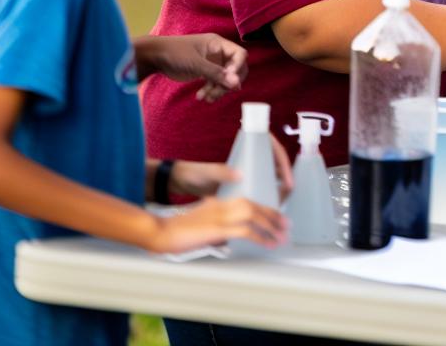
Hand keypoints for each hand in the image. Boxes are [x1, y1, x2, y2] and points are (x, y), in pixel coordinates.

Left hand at [137, 33, 247, 102]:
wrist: (155, 57)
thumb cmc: (175, 53)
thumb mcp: (196, 63)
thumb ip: (216, 73)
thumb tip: (237, 84)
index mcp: (218, 44)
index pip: (239, 55)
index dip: (238, 68)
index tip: (231, 81)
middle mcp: (218, 52)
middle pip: (235, 69)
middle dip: (227, 83)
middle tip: (216, 92)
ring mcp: (212, 62)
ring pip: (225, 79)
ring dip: (218, 90)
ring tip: (207, 97)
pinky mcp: (205, 72)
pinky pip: (215, 83)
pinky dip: (211, 90)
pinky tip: (202, 97)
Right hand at [146, 197, 285, 254]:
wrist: (159, 232)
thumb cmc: (176, 233)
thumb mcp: (201, 227)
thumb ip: (217, 230)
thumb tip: (230, 241)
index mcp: (217, 202)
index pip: (247, 201)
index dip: (264, 208)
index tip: (276, 217)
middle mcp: (221, 205)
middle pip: (253, 205)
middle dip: (273, 215)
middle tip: (286, 225)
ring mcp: (219, 215)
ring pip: (253, 214)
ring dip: (270, 225)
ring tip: (281, 236)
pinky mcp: (217, 228)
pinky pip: (245, 230)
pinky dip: (260, 236)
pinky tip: (268, 243)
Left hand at [168, 135, 293, 203]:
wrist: (183, 184)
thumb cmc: (195, 173)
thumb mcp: (207, 171)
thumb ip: (220, 171)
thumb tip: (240, 174)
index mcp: (245, 148)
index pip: (273, 149)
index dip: (284, 164)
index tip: (288, 180)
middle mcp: (250, 159)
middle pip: (275, 165)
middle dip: (285, 179)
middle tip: (288, 194)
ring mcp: (248, 174)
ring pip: (270, 179)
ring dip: (278, 190)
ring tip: (281, 204)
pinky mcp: (244, 187)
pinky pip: (261, 191)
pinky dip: (267, 199)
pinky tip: (268, 210)